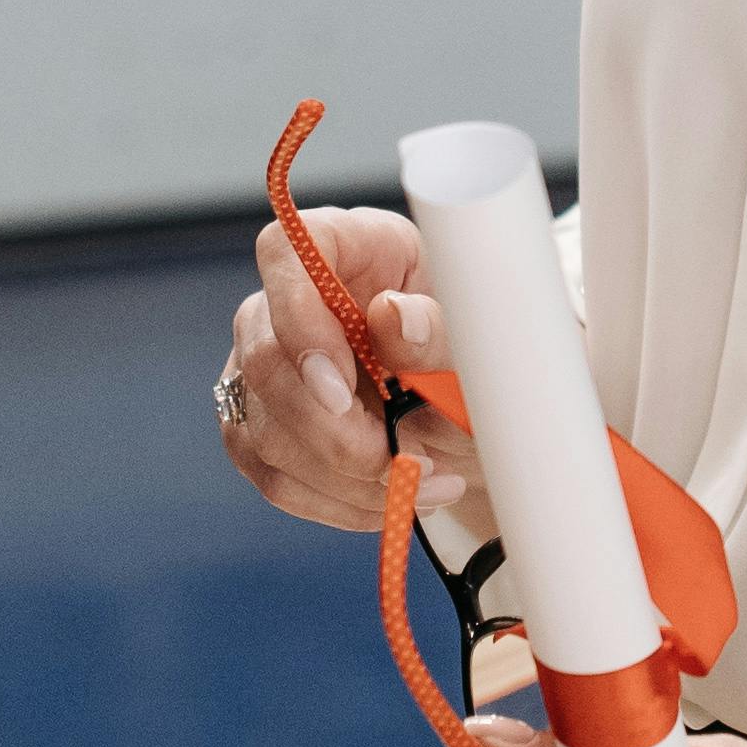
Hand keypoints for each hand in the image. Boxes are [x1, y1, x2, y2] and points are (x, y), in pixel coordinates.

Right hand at [219, 205, 484, 551]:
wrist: (483, 417)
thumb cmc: (485, 364)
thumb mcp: (485, 349)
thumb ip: (442, 332)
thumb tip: (392, 316)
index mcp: (355, 245)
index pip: (283, 251)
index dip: (296, 319)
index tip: (340, 390)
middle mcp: (296, 297)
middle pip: (264, 355)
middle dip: (330, 430)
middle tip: (402, 463)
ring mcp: (271, 361)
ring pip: (261, 426)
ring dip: (341, 476)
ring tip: (419, 486)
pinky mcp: (265, 422)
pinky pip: (272, 473)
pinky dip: (332, 501)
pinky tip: (385, 500)